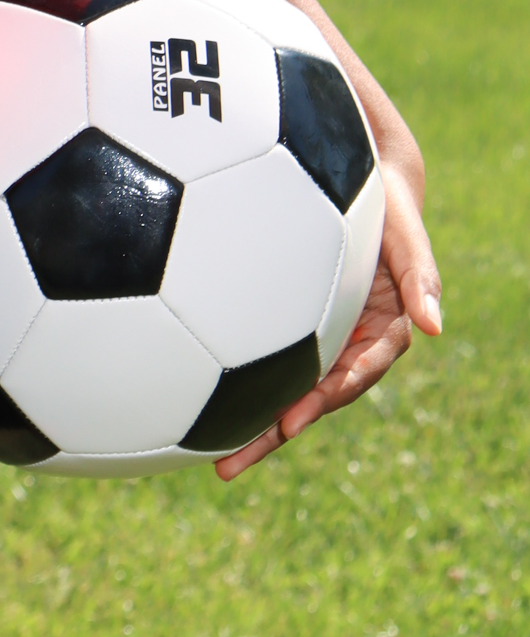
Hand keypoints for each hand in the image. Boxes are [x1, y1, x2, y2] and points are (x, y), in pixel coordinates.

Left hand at [215, 107, 440, 478]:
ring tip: (215, 460)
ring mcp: (319, 335)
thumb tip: (437, 327)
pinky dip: (240, 385)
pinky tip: (198, 408)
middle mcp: (348, 338)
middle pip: (315, 396)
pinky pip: (265, 360)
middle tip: (229, 463)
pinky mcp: (289, 325)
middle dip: (275, 432)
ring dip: (255, 425)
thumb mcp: (404, 227)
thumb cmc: (383, 196)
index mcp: (381, 325)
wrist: (353, 173)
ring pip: (288, 387)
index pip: (357, 372)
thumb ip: (420, 269)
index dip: (326, 397)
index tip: (292, 420)